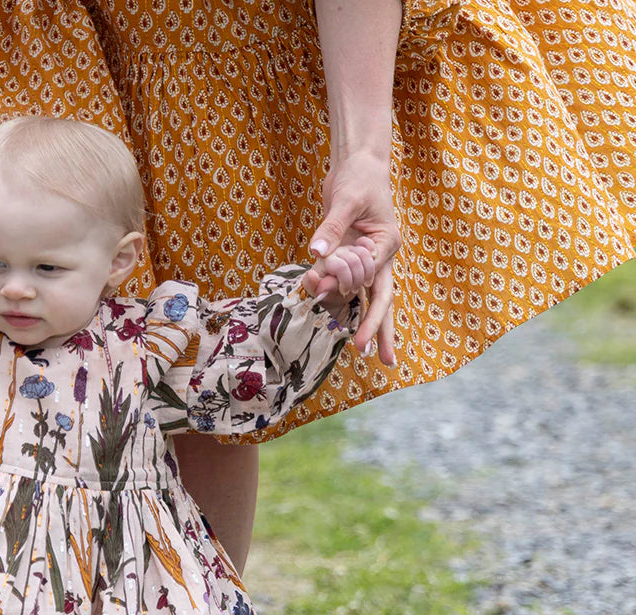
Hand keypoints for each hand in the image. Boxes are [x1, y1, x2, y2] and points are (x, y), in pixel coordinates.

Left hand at [302, 150, 400, 365]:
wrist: (355, 165)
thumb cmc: (358, 178)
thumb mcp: (345, 200)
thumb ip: (331, 227)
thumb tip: (316, 251)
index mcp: (386, 244)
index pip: (374, 278)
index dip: (356, 292)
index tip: (343, 309)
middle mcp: (378, 259)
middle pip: (382, 301)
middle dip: (381, 330)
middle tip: (384, 361)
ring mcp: (363, 262)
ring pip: (365, 300)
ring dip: (364, 324)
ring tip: (373, 355)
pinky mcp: (346, 260)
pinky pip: (340, 286)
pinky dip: (331, 298)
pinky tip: (336, 320)